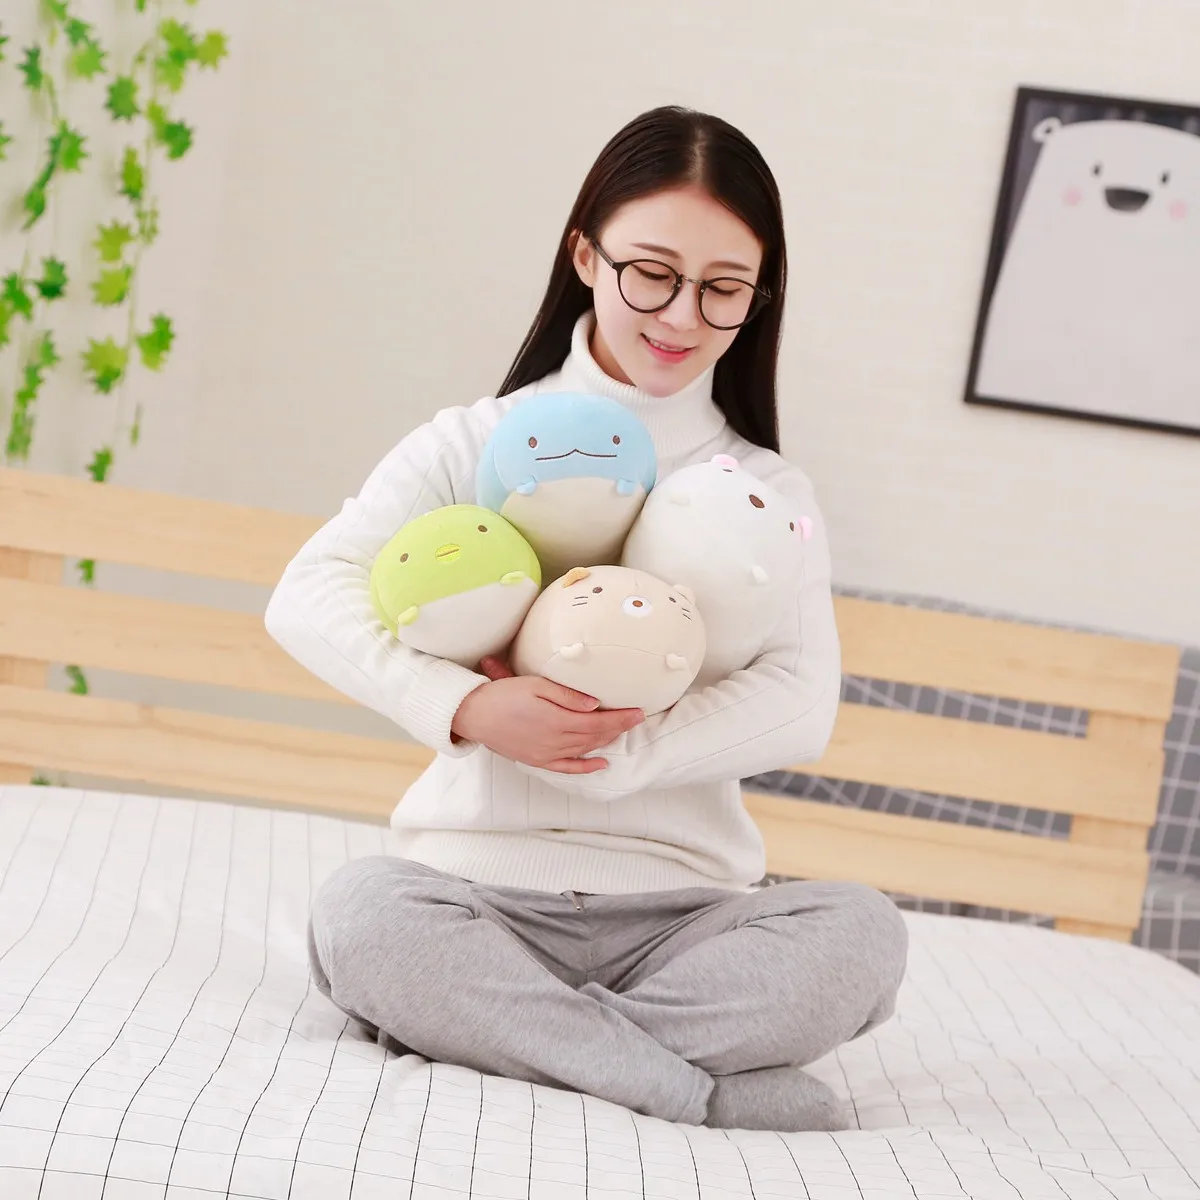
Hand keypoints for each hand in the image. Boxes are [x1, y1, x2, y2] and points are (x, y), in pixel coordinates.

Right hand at [451, 658, 642, 772]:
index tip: (638, 712)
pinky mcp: (537, 760)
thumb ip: (567, 696)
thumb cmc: (502, 694)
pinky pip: (567, 767)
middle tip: (638, 719)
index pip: (598, 722)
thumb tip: (595, 704)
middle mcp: (555, 741)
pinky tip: (601, 764)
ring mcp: (546, 754)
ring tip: (622, 732)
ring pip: (585, 750)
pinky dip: (586, 767)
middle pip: (595, 736)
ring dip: (606, 742)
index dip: (621, 718)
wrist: (473, 714)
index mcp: (557, 721)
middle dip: (619, 728)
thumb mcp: (535, 684)